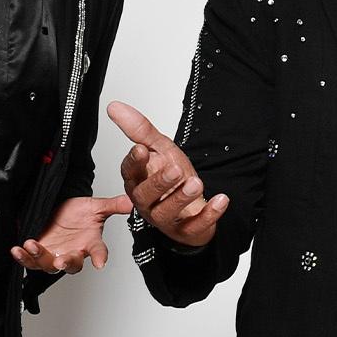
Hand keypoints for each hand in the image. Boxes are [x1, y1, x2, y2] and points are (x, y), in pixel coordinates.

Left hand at [11, 194, 134, 273]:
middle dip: (66, 263)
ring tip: (31, 245)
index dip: (100, 257)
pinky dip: (23, 257)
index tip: (100, 264)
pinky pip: (30, 260)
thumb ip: (112, 205)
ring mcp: (54, 255)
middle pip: (72, 265)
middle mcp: (73, 253)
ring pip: (47, 265)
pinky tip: (17, 249)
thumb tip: (130, 201)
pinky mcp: (38, 254)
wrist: (60, 210)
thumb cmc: (77, 212)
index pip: (98, 251)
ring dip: (38, 257)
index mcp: (89, 243)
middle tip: (60, 261)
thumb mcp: (95, 206)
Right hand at [109, 101, 228, 247]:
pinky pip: (195, 226)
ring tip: (196, 183)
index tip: (142, 150)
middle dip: (159, 182)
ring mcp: (165, 218)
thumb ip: (140, 130)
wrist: (193, 205)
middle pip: (145, 195)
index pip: (130, 172)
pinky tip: (220, 200)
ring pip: (167, 212)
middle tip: (175, 169)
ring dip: (182, 197)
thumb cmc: (173, 178)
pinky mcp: (186, 230)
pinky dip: (209, 214)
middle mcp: (147, 201)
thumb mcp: (160, 149)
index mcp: (138, 180)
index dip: (134, 162)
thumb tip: (115, 107)